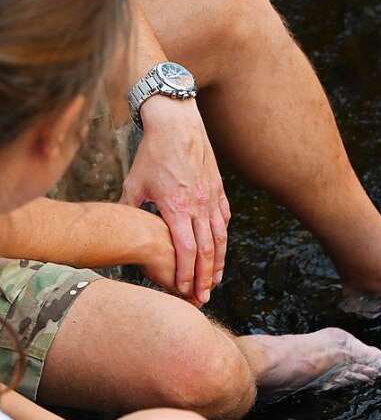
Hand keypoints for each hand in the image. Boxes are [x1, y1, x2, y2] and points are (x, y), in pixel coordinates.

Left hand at [121, 96, 230, 304]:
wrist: (177, 123)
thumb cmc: (152, 153)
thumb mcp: (134, 183)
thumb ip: (130, 210)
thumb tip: (118, 232)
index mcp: (177, 208)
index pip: (186, 250)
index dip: (186, 273)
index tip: (184, 290)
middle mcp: (199, 206)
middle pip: (207, 251)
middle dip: (204, 278)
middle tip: (204, 297)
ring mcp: (212, 199)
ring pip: (220, 239)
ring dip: (218, 263)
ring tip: (215, 281)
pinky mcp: (218, 191)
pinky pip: (224, 221)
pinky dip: (223, 239)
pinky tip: (220, 251)